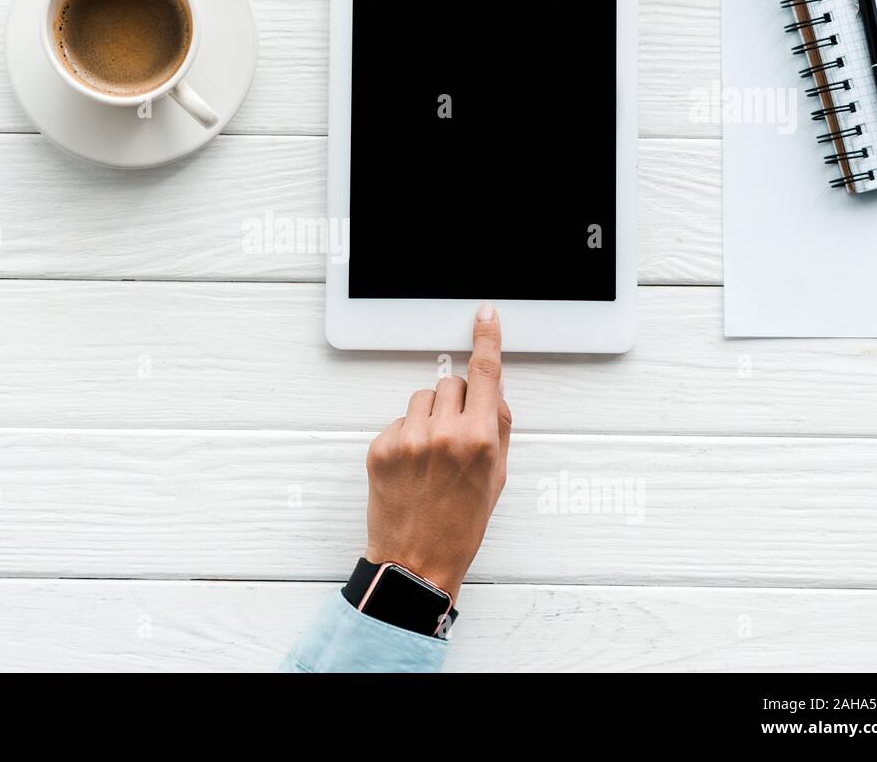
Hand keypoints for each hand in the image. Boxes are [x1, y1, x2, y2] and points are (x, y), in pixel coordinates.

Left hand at [363, 304, 511, 601]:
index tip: (485, 316)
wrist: (416, 560)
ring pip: (422, 398)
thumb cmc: (460, 525)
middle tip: (455, 436)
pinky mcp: (380, 447)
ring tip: (430, 456)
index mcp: (478, 440)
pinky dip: (406, 436)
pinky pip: (398, 421)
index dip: (487, 340)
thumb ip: (496, 428)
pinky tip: (411, 468)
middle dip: (456, 401)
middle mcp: (442, 434)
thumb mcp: (496, 477)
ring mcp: (407, 439)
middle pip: (451, 383)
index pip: (484, 373)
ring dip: (429, 416)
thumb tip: (489, 393)